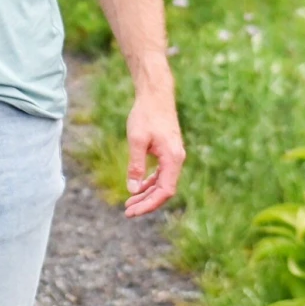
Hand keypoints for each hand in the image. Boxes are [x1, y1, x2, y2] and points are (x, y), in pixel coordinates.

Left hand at [123, 93, 184, 217]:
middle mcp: (177, 159)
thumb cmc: (146, 114)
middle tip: (127, 211)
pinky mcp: (168, 151)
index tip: (132, 211)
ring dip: (147, 194)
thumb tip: (133, 189)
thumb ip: (135, 165)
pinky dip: (150, 182)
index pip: (164, 191)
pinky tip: (138, 186)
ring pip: (162, 182)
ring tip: (129, 202)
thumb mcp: (136, 140)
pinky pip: (161, 173)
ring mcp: (174, 156)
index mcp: (173, 158)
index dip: (149, 204)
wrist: (156, 94)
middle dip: (146, 202)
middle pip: (164, 190)